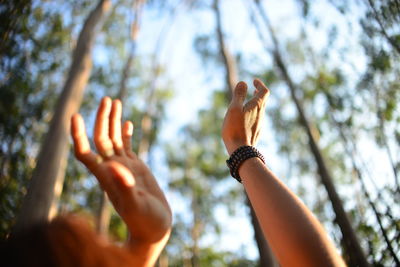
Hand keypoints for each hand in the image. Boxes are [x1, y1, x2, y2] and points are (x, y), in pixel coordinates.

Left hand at [70, 97, 171, 247]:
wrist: (154, 228)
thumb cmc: (145, 222)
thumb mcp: (136, 206)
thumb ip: (125, 187)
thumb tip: (113, 166)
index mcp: (106, 178)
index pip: (85, 153)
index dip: (78, 135)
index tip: (75, 115)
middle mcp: (112, 169)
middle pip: (100, 139)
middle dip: (101, 118)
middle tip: (106, 98)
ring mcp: (124, 168)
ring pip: (114, 139)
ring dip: (113, 121)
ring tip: (114, 101)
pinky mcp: (136, 168)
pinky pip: (128, 147)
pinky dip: (127, 133)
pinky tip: (127, 122)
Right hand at [222, 79, 269, 154]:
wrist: (241, 151)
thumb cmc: (235, 129)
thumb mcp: (234, 109)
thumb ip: (239, 95)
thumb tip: (243, 83)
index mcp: (258, 106)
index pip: (264, 91)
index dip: (260, 85)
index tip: (254, 81)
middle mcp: (262, 115)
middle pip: (263, 101)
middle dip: (258, 93)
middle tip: (253, 89)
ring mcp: (260, 125)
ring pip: (260, 111)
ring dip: (254, 104)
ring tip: (246, 103)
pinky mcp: (256, 132)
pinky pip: (256, 119)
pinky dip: (252, 114)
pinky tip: (244, 118)